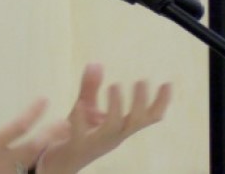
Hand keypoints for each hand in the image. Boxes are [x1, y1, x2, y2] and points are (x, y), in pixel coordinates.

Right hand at [0, 78, 69, 173]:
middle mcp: (1, 162)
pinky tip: (42, 163)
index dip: (34, 112)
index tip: (44, 100)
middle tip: (65, 124)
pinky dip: (34, 169)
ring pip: (32, 165)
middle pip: (33, 148)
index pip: (18, 126)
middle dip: (51, 135)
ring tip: (60, 141)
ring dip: (46, 152)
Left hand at [36, 64, 171, 173]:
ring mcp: (95, 143)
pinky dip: (80, 119)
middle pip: (135, 123)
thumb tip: (96, 63)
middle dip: (141, 103)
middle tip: (142, 80)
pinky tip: (80, 104)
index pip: (147, 118)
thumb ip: (91, 87)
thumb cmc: (75, 134)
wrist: (56, 162)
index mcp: (120, 128)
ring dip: (116, 107)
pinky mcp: (75, 146)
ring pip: (113, 128)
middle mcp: (113, 137)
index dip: (160, 103)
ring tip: (115, 86)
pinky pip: (80, 134)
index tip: (168, 83)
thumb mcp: (85, 107)